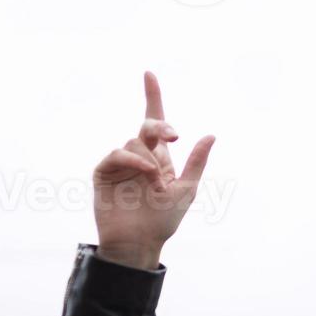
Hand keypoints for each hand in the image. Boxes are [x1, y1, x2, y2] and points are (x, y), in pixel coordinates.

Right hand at [92, 70, 214, 266]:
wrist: (140, 242)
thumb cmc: (163, 221)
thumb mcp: (187, 189)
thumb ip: (197, 162)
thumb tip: (210, 135)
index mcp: (159, 160)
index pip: (155, 123)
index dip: (152, 97)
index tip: (149, 73)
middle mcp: (139, 158)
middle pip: (147, 126)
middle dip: (159, 125)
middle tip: (174, 136)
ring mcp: (121, 164)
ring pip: (134, 141)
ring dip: (149, 159)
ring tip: (155, 184)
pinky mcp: (104, 172)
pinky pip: (117, 153)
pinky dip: (133, 160)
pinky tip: (144, 174)